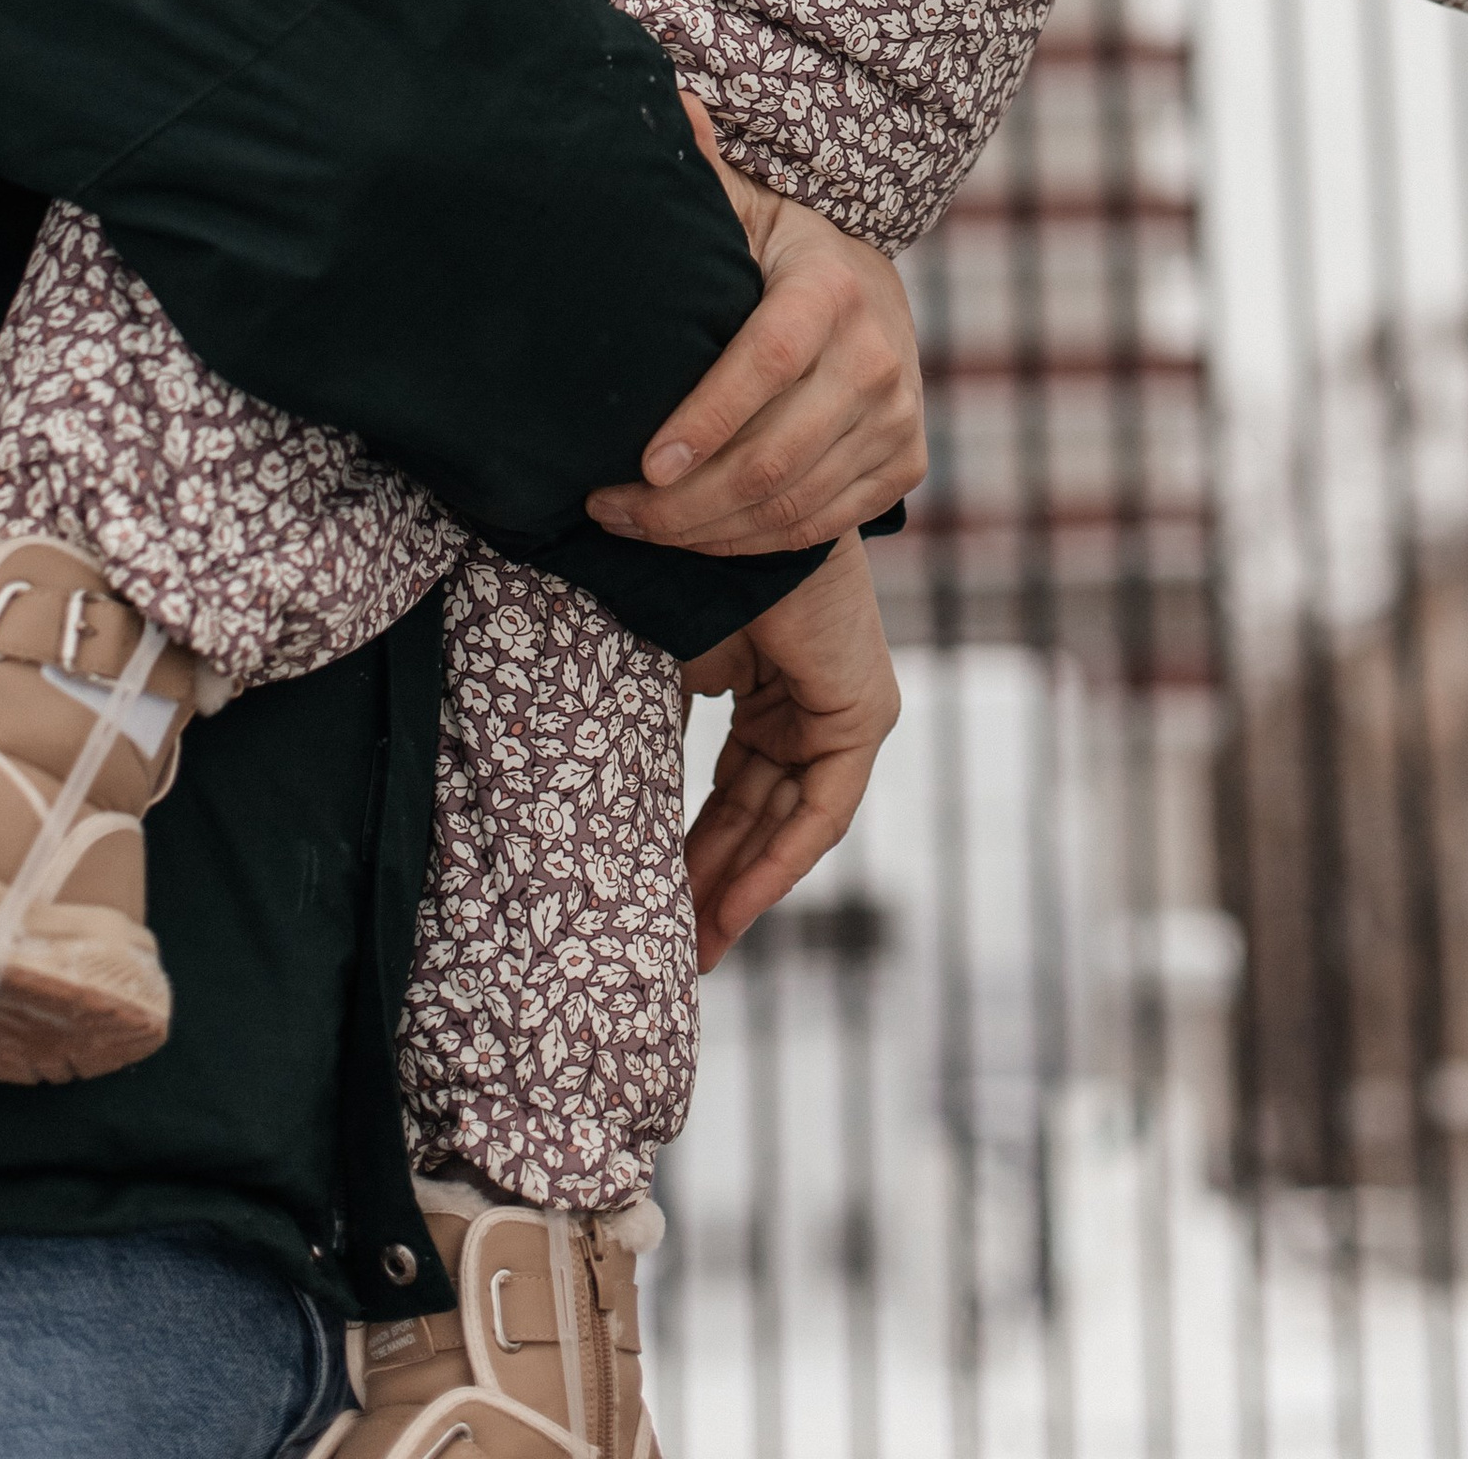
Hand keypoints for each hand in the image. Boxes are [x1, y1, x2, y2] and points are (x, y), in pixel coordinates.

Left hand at [584, 95, 924, 556]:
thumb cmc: (776, 253)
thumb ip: (703, 169)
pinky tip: (692, 534)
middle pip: (774, 457)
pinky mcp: (905, 461)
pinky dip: (749, 543)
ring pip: (792, 504)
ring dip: (701, 530)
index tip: (641, 463)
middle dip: (679, 502)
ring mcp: (899, 414)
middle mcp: (879, 353)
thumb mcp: (744, 207)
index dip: (706, 421)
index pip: (766, 363)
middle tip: (605, 506)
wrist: (871, 295)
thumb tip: (674, 101)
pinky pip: (819, 525)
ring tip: (631, 522)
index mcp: (831, 285)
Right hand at [681, 536, 899, 970]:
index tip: (657, 905)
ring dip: (742, 886)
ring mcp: (840, 710)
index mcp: (764, 687)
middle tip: (675, 945)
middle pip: (759, 814)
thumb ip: (655, 738)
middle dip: (716, 882)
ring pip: (788, 822)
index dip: (696, 849)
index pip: (733, 789)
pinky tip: (736, 907)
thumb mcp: (663, 674)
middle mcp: (806, 704)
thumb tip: (604, 809)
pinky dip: (780, 860)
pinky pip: (823, 810)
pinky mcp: (863, 713)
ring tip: (697, 945)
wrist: (724, 522)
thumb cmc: (687, 576)